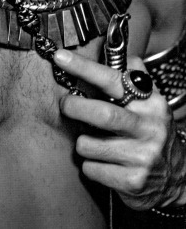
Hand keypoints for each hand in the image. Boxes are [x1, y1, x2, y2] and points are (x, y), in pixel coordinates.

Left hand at [53, 48, 185, 210]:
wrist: (176, 178)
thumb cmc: (152, 133)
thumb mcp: (150, 103)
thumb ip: (135, 78)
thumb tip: (122, 52)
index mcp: (150, 104)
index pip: (114, 80)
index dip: (85, 67)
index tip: (60, 57)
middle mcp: (149, 128)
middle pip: (102, 114)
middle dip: (75, 107)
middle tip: (66, 104)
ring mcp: (143, 157)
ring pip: (89, 144)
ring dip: (82, 142)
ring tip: (93, 142)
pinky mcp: (133, 182)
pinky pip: (92, 168)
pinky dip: (89, 165)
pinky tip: (103, 163)